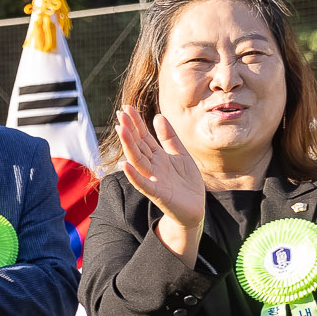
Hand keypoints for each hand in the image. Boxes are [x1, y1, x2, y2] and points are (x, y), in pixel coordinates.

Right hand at [116, 105, 208, 262]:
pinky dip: (134, 175)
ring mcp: (153, 179)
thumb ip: (169, 137)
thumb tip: (158, 116)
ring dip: (128, 146)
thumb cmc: (186, 182)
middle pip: (138, 145)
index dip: (136, 122)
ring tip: (121, 130)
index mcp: (158, 156)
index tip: (127, 107)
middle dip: (130, 129)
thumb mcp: (180, 154)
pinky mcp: (157, 193)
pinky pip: (143, 183)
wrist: (195, 208)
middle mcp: (152, 166)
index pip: (144, 136)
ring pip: (138, 160)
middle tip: (121, 113)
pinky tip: (125, 165)